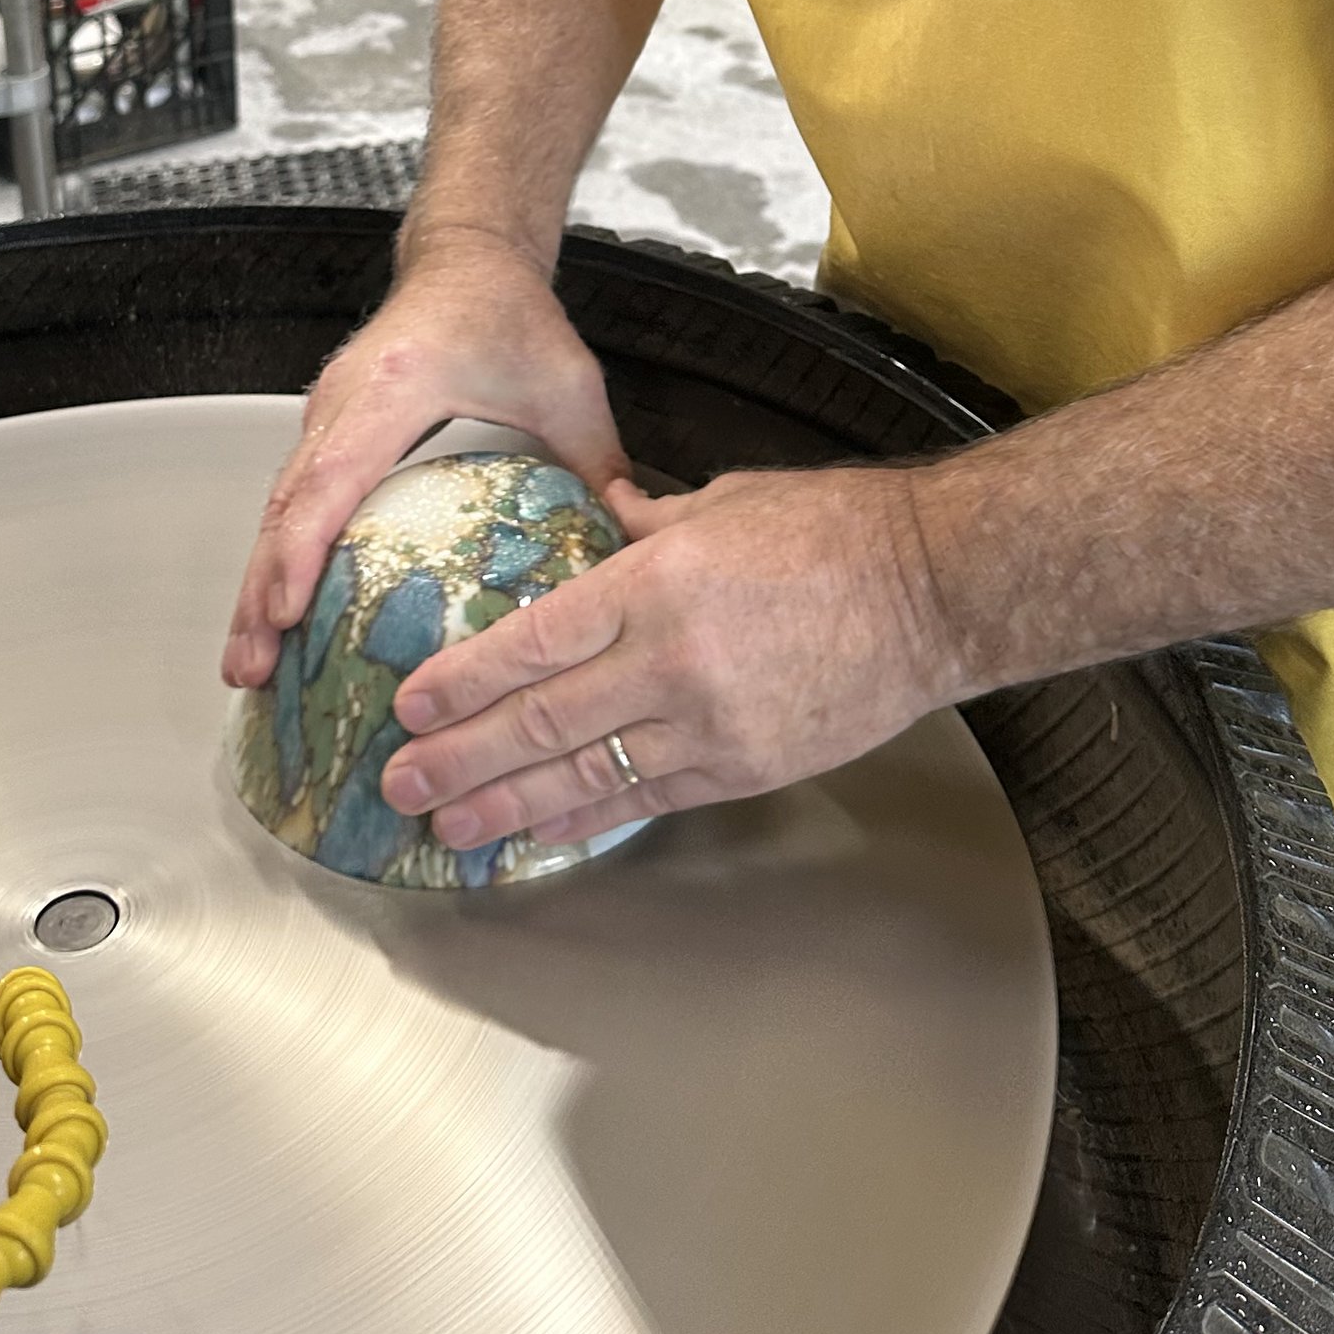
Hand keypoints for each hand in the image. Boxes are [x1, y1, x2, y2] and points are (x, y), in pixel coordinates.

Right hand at [221, 228, 625, 688]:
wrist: (470, 258)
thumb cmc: (511, 313)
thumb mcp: (566, 385)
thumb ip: (598, 463)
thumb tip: (628, 543)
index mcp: (394, 387)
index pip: (332, 477)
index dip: (302, 550)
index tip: (285, 613)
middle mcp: (343, 401)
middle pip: (285, 507)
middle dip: (261, 592)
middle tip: (252, 669)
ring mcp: (327, 414)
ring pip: (278, 509)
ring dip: (258, 585)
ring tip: (252, 665)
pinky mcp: (327, 428)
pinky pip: (291, 500)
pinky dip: (278, 559)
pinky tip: (279, 616)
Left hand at [378, 463, 960, 849]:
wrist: (933, 593)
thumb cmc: (835, 530)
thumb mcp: (726, 501)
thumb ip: (650, 522)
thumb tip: (602, 515)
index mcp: (658, 584)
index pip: (535, 640)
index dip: (465, 678)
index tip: (410, 701)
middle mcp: (671, 662)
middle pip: (542, 719)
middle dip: (462, 755)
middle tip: (399, 781)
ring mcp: (709, 725)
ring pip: (585, 775)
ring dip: (509, 805)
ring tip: (448, 827)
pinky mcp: (744, 768)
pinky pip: (647, 797)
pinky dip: (587, 817)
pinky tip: (542, 832)